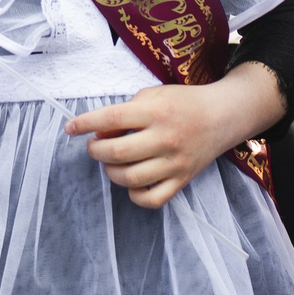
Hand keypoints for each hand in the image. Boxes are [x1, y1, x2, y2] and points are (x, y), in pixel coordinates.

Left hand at [66, 66, 280, 208]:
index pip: (112, 118)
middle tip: (95, 145)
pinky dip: (135, 195)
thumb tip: (100, 132)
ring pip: (131, 179)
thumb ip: (125, 112)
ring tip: (111, 162)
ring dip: (111, 172)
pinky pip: (152, 199)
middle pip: (117, 153)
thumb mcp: (153, 95)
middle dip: (96, 150)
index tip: (71, 128)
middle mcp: (166, 138)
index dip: (86, 123)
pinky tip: (132, 182)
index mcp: (157, 112)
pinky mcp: (182, 180)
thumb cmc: (183, 103)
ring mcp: (175, 163)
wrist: (223, 116)